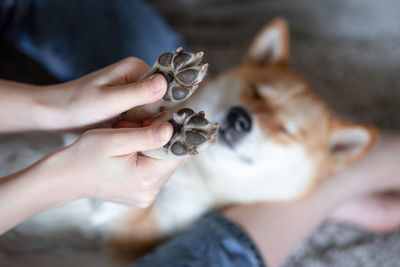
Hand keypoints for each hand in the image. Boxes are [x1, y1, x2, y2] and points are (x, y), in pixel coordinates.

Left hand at [35, 57, 166, 129]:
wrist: (55, 113)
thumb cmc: (77, 105)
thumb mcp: (108, 101)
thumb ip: (137, 93)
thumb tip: (165, 84)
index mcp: (136, 67)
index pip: (168, 87)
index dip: (170, 108)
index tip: (165, 128)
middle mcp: (138, 76)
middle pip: (164, 99)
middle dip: (159, 118)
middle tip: (148, 137)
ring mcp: (134, 90)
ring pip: (155, 110)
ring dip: (150, 125)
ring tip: (138, 137)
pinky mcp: (129, 102)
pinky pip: (144, 116)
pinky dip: (141, 127)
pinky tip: (134, 137)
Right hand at [45, 122, 183, 206]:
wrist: (66, 177)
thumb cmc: (85, 155)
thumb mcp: (113, 139)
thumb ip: (144, 136)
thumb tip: (171, 130)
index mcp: (145, 178)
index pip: (179, 154)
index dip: (179, 134)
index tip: (172, 117)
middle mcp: (150, 192)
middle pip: (173, 160)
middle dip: (165, 139)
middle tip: (145, 124)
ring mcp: (146, 196)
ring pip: (165, 165)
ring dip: (157, 148)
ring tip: (135, 136)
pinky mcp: (142, 195)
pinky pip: (155, 172)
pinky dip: (150, 158)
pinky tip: (133, 149)